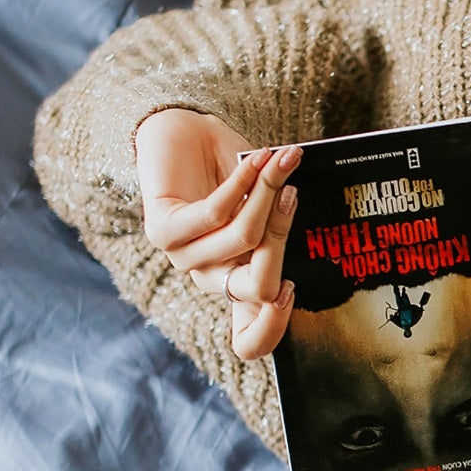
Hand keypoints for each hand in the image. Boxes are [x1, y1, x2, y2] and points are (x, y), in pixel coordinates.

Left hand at [134, 108, 299, 359]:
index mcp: (236, 280)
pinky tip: (256, 161)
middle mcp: (209, 276)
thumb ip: (281, 221)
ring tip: (280, 163)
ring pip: (243, 240)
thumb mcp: (268, 201)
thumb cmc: (232, 166)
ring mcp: (183, 257)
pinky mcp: (162, 231)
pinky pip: (216, 213)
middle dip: (283, 238)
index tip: (294, 290)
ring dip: (268, 196)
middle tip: (294, 194)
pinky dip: (244, 184)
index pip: (248, 340)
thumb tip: (309, 222)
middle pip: (259, 288)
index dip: (272, 330)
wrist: (183, 130)